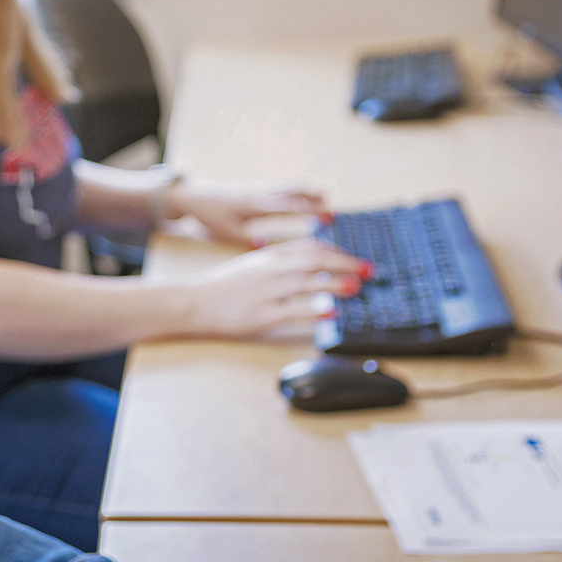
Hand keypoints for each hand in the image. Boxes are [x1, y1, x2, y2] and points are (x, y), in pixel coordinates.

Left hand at [165, 184, 329, 245]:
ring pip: (287, 188)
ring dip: (306, 191)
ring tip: (324, 193)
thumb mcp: (228, 231)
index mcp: (255, 206)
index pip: (289, 207)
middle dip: (313, 200)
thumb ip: (248, 238)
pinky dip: (293, 190)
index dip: (310, 211)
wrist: (191, 196)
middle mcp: (259, 195)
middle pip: (292, 194)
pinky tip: (300, 192)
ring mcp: (256, 191)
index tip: (328, 215)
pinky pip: (278, 188)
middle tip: (333, 206)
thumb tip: (266, 244)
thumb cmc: (209, 215)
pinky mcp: (252, 190)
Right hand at [182, 237, 366, 338]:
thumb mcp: (251, 266)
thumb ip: (278, 263)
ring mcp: (267, 292)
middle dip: (345, 264)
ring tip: (356, 287)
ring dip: (335, 283)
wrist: (194, 302)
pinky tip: (330, 313)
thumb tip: (310, 264)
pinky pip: (293, 311)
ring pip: (307, 282)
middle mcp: (270, 270)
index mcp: (268, 256)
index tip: (355, 258)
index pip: (309, 247)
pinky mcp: (262, 315)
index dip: (336, 251)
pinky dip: (314, 311)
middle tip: (367, 270)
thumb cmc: (223, 287)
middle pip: (314, 260)